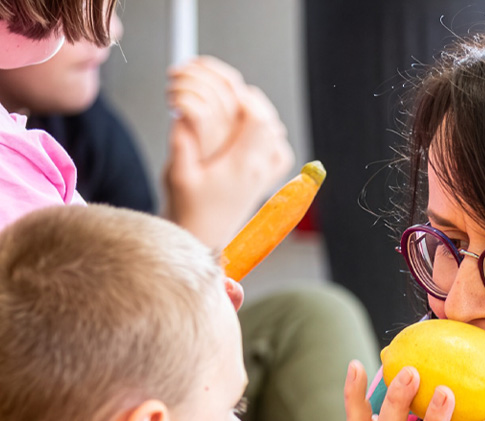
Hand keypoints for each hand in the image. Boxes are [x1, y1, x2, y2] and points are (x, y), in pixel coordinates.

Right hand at [163, 56, 294, 248]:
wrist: (203, 239)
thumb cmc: (188, 211)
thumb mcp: (177, 173)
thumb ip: (183, 138)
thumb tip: (185, 106)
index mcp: (242, 166)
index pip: (258, 119)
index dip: (244, 97)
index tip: (226, 88)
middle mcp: (260, 170)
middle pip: (270, 121)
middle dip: (249, 100)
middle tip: (227, 91)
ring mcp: (266, 176)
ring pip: (276, 133)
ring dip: (257, 115)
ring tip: (234, 107)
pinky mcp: (266, 181)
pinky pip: (277, 149)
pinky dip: (266, 134)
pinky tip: (246, 130)